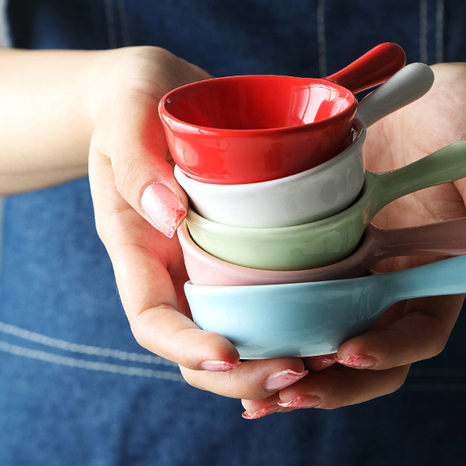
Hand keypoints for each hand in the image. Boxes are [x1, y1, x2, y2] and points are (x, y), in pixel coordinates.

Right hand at [87, 46, 313, 398]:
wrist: (162, 93)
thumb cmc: (133, 98)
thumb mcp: (125, 112)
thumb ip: (134, 160)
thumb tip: (168, 216)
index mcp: (136, 248)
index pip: (152, 318)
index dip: (185, 345)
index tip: (228, 353)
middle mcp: (173, 269)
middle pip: (199, 348)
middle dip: (244, 373)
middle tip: (300, 370)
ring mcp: (210, 263)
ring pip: (241, 332)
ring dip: (279, 355)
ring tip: (329, 359)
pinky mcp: (246, 249)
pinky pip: (271, 294)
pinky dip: (299, 317)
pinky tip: (339, 323)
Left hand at [240, 62, 465, 416]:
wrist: (429, 97)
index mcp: (440, 271)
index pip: (422, 331)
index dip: (391, 350)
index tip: (349, 351)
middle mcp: (396, 281)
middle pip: (370, 353)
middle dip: (333, 384)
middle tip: (284, 394)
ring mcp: (357, 269)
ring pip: (327, 336)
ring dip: (293, 369)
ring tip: (250, 394)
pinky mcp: (323, 250)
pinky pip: (298, 297)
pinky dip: (273, 328)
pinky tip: (234, 349)